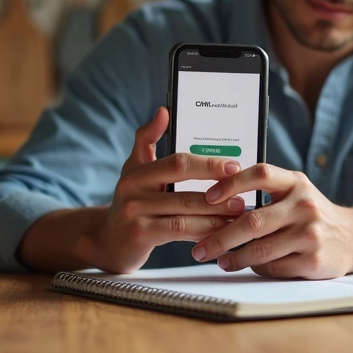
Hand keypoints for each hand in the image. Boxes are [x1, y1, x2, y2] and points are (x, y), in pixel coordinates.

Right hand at [77, 107, 246, 272]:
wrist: (108, 241)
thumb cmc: (131, 203)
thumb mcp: (134, 169)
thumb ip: (148, 140)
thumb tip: (164, 111)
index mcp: (137, 170)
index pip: (177, 162)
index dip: (207, 164)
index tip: (234, 167)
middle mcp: (132, 189)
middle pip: (183, 187)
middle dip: (218, 191)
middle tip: (243, 194)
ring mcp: (134, 213)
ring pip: (184, 213)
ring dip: (215, 215)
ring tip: (237, 214)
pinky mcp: (139, 235)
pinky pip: (178, 232)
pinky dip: (202, 233)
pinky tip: (218, 234)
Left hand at [190, 164, 352, 278]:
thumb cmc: (312, 212)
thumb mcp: (295, 191)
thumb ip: (265, 190)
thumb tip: (214, 200)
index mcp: (295, 183)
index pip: (261, 174)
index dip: (231, 183)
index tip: (208, 197)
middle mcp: (305, 205)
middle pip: (253, 221)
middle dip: (220, 237)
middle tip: (200, 247)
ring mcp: (310, 234)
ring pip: (260, 250)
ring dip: (234, 258)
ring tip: (218, 260)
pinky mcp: (314, 260)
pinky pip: (274, 267)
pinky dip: (256, 268)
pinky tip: (247, 266)